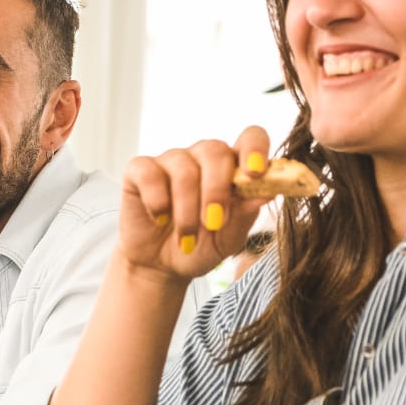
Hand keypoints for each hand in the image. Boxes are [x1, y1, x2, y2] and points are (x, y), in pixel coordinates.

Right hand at [115, 128, 275, 280]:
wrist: (160, 266)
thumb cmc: (200, 247)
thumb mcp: (229, 239)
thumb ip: (245, 214)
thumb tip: (266, 194)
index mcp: (232, 168)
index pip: (250, 138)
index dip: (255, 149)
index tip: (256, 173)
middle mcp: (201, 157)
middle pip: (214, 150)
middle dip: (216, 190)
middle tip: (213, 222)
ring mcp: (170, 161)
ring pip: (183, 169)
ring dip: (187, 209)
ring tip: (187, 238)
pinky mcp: (139, 171)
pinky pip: (149, 174)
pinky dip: (157, 201)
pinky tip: (160, 220)